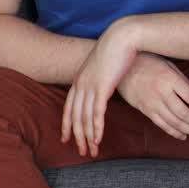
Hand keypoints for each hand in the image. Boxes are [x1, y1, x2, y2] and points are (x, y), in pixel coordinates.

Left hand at [61, 23, 137, 156]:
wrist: (122, 36)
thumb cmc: (117, 48)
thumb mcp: (103, 65)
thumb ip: (99, 77)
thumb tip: (102, 84)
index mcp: (79, 79)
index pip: (68, 108)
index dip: (66, 125)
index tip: (66, 139)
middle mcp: (80, 85)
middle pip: (75, 117)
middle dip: (77, 137)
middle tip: (81, 152)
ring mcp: (90, 86)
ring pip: (85, 118)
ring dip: (87, 137)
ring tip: (91, 151)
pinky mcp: (102, 87)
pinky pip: (97, 113)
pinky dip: (96, 128)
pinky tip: (98, 139)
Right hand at [116, 52, 188, 141]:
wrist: (123, 69)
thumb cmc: (149, 63)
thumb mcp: (168, 65)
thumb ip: (181, 80)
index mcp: (169, 79)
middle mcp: (161, 94)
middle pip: (183, 113)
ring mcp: (153, 104)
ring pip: (174, 123)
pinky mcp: (146, 112)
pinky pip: (162, 125)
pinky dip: (174, 132)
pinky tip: (184, 136)